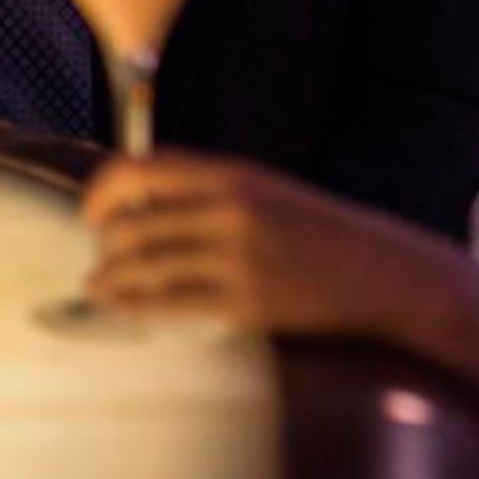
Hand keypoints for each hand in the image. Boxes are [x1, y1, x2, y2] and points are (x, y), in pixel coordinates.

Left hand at [82, 151, 472, 341]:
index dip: (101, 193)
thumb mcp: (269, 192)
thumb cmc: (324, 234)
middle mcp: (232, 210)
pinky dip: (132, 307)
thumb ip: (211, 190)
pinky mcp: (246, 303)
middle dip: (104, 246)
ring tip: (98, 287)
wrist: (386, 273)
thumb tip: (140, 202)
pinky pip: (167, 305)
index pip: (141, 171)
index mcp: (235, 174)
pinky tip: (121, 308)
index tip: (92, 215)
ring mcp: (239, 258)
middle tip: (101, 259)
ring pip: (142, 267)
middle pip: (133, 225)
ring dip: (109, 280)